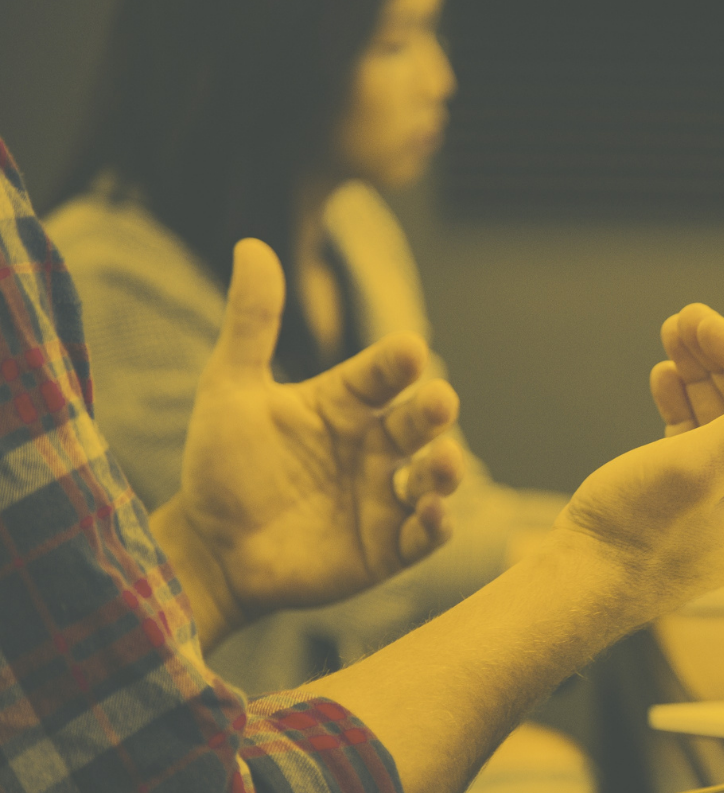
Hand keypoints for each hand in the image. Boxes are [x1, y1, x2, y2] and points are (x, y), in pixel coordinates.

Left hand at [163, 239, 464, 643]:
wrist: (209, 549)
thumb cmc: (222, 467)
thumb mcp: (231, 390)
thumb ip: (251, 323)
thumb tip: (251, 244)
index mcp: (344, 404)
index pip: (382, 374)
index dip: (396, 363)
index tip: (408, 350)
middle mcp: (372, 446)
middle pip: (417, 422)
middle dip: (433, 411)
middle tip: (438, 402)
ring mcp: (383, 497)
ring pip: (432, 477)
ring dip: (446, 469)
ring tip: (443, 462)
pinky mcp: (386, 548)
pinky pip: (423, 535)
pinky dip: (435, 525)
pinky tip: (431, 514)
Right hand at [552, 304, 723, 615]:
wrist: (582, 584)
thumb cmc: (637, 532)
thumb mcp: (699, 466)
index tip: (700, 320)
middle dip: (721, 358)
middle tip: (681, 319)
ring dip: (700, 376)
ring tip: (669, 338)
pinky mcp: (697, 503)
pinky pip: (703, 442)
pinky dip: (685, 407)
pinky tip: (663, 380)